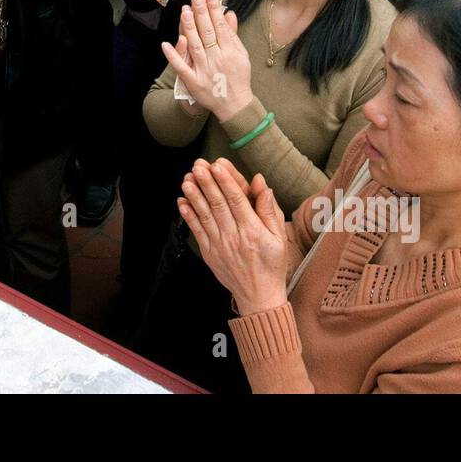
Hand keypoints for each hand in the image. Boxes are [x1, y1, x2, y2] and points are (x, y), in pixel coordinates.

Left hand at [160, 0, 254, 122]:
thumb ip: (233, 34)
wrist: (235, 104)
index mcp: (230, 51)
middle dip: (201, 13)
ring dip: (189, 28)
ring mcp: (204, 70)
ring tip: (185, 10)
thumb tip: (229, 13)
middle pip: (207, 33)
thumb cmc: (238, 76)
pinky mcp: (194, 82)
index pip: (220, 26)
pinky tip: (165, 44)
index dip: (214, 9)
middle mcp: (217, 59)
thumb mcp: (241, 54)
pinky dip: (173, 56)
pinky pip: (182, 68)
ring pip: (195, 46)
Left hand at [177, 158, 291, 316]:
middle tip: (198, 165)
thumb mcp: (279, 236)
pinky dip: (188, 216)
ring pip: (205, 216)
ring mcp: (220, 246)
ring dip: (194, 196)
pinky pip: (197, 232)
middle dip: (207, 183)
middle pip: (218, 205)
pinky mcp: (209, 253)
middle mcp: (234, 237)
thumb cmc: (272, 263)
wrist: (259, 296)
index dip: (226, 182)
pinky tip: (182, 201)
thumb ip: (269, 209)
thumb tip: (260, 182)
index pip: (237, 201)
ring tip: (187, 179)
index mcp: (253, 231)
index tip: (217, 166)